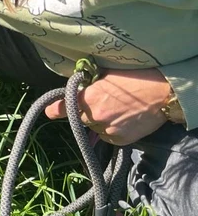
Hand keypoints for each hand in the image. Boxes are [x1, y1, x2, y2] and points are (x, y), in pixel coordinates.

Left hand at [44, 68, 171, 144]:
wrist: (165, 94)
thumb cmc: (137, 78)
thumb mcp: (108, 75)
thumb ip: (91, 84)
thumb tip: (81, 88)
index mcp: (89, 98)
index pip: (64, 107)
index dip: (55, 109)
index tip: (49, 111)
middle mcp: (95, 117)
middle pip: (80, 118)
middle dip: (86, 112)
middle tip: (102, 103)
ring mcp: (108, 130)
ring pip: (95, 128)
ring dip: (100, 121)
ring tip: (118, 110)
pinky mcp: (120, 140)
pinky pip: (108, 136)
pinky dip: (111, 130)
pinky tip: (124, 119)